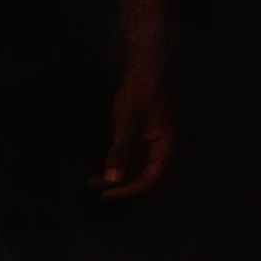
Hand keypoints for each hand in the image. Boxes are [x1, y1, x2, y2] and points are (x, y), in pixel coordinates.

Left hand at [100, 63, 172, 198]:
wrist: (147, 66)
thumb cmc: (140, 91)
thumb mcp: (126, 122)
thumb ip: (120, 152)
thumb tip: (113, 180)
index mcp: (167, 148)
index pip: (149, 181)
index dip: (127, 191)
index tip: (105, 194)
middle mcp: (165, 151)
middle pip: (145, 179)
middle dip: (121, 186)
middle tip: (96, 188)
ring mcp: (157, 145)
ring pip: (139, 170)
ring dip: (119, 176)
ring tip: (93, 180)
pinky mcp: (147, 139)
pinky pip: (135, 159)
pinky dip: (120, 164)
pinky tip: (103, 167)